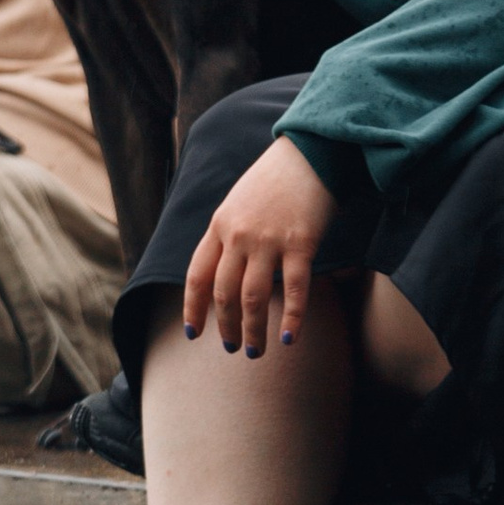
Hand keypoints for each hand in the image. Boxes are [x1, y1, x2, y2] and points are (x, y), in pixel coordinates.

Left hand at [181, 135, 337, 356]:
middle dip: (226, 327)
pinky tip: (289, 338)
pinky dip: (292, 318)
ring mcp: (268, 240)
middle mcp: (238, 236)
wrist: (309, 152)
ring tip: (256, 352)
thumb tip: (225, 272)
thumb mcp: (237, 202)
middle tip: (233, 349)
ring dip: (253, 331)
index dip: (193, 308)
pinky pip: (294, 289)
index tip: (194, 333)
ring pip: (253, 298)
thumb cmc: (274, 179)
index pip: (197, 276)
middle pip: (224, 293)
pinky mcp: (301, 243)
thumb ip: (228, 234)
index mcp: (219, 225)